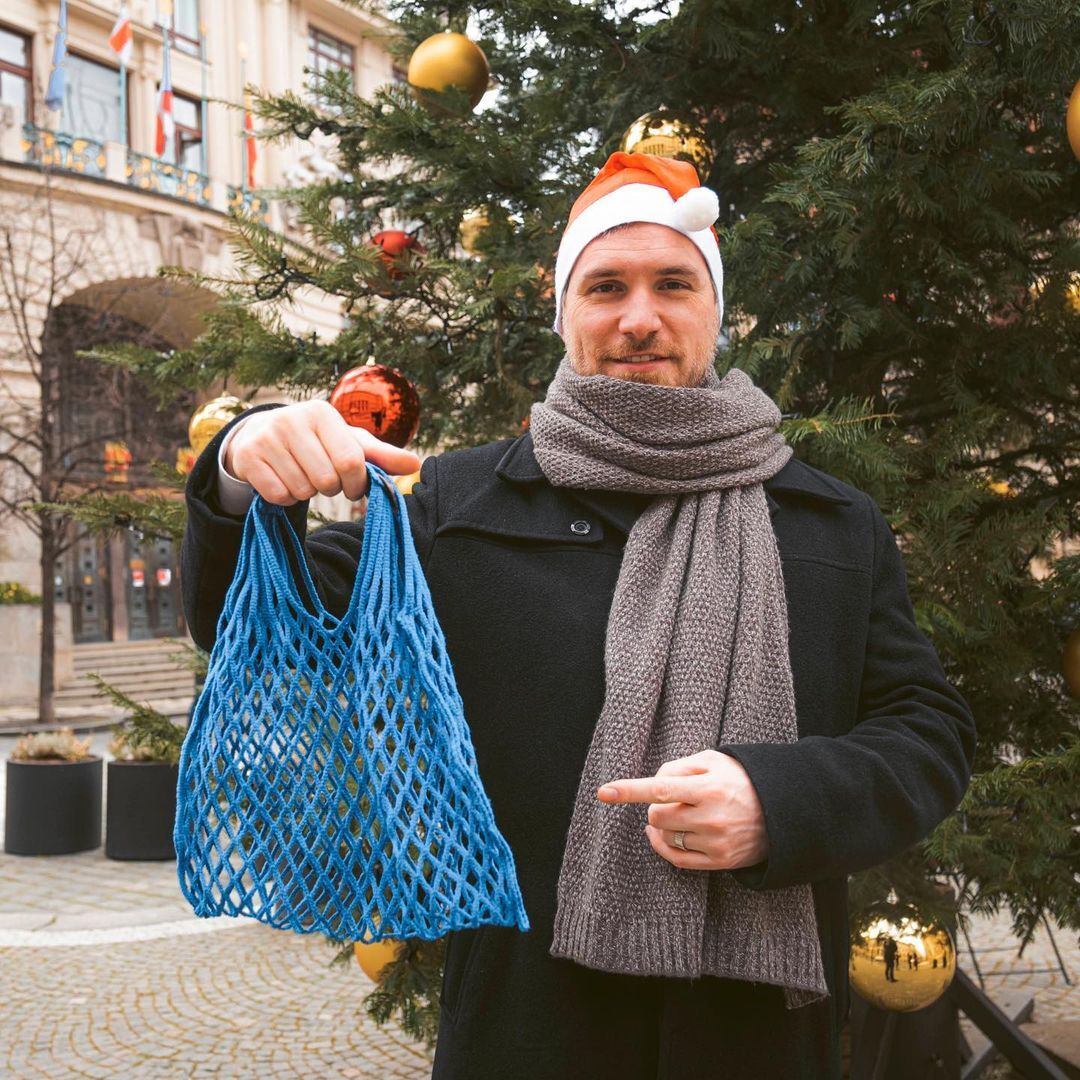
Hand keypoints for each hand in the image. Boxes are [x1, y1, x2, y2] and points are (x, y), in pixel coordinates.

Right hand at [224, 401, 420, 505]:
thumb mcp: (348, 441)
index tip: (353, 485)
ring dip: (307, 493)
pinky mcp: (247, 457)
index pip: (351, 462)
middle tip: (322, 478)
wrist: (260, 435)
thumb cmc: (316, 441)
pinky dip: (285, 497)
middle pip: (327, 480)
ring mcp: (266, 438)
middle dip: (330, 488)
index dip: (356, 483)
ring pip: (302, 490)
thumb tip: (417, 465)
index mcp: (322, 413)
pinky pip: (278, 496)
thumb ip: (381, 455)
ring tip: (301, 475)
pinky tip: (282, 480)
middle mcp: (292, 420)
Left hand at [596, 749, 768, 870]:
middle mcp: (712, 818)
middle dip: (657, 807)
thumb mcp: (714, 760)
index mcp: (709, 788)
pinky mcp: (721, 862)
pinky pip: (677, 859)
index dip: (629, 790)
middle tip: (674, 800)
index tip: (603, 792)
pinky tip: (666, 836)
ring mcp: (716, 842)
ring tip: (682, 815)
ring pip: (665, 837)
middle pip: (657, 816)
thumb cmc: (740, 779)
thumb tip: (652, 784)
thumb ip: (678, 767)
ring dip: (665, 826)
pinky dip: (665, 847)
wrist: (783, 811)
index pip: (660, 788)